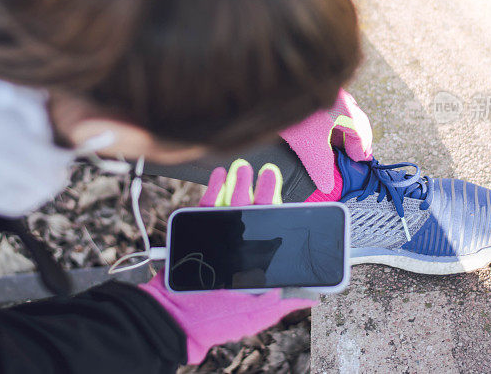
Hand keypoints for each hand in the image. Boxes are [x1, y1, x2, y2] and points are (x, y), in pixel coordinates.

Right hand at [139, 160, 316, 363]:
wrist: (176, 321)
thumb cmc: (216, 321)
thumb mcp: (259, 314)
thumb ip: (284, 301)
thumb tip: (314, 296)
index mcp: (253, 264)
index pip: (270, 232)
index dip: (278, 213)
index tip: (286, 198)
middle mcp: (236, 250)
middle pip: (252, 214)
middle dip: (261, 192)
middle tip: (269, 173)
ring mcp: (215, 241)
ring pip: (230, 207)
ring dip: (238, 185)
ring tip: (245, 169)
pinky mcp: (194, 235)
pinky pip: (206, 207)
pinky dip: (213, 188)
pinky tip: (221, 175)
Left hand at [279, 88, 372, 193]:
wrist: (268, 86)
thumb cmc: (292, 111)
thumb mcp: (309, 146)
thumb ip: (321, 167)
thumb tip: (327, 185)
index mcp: (346, 109)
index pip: (361, 131)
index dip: (361, 149)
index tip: (359, 160)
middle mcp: (338, 96)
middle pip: (352, 119)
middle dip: (351, 139)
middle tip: (350, 153)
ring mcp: (324, 90)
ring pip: (338, 111)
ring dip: (337, 129)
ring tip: (331, 144)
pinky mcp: (307, 89)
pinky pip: (324, 106)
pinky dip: (325, 121)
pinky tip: (314, 128)